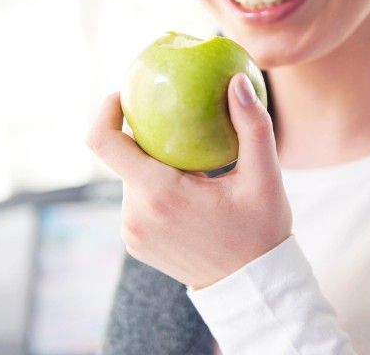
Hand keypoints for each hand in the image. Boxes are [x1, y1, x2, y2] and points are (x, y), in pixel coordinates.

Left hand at [86, 73, 291, 288]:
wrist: (252, 289)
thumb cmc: (261, 232)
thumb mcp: (265, 178)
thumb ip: (252, 126)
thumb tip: (237, 82)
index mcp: (159, 194)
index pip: (104, 143)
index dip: (105, 111)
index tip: (124, 93)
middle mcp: (135, 215)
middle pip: (123, 157)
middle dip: (147, 137)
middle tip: (179, 122)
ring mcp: (131, 233)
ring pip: (131, 179)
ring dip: (154, 164)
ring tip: (191, 161)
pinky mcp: (135, 244)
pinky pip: (136, 201)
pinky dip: (155, 187)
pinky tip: (188, 188)